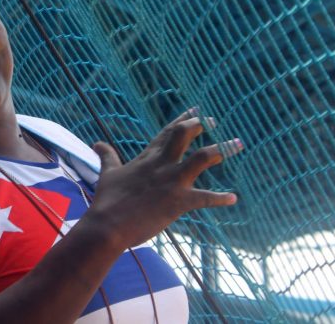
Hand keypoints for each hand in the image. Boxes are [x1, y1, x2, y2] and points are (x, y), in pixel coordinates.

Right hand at [88, 109, 240, 248]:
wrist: (108, 225)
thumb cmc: (107, 200)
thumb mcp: (108, 174)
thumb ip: (107, 156)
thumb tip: (97, 143)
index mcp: (147, 158)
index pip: (166, 133)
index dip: (182, 119)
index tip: (195, 110)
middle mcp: (162, 164)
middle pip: (184, 135)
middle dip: (200, 125)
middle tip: (213, 121)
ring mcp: (172, 181)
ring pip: (202, 158)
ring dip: (221, 151)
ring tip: (237, 145)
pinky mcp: (179, 201)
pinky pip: (206, 198)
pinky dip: (221, 198)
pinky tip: (233, 198)